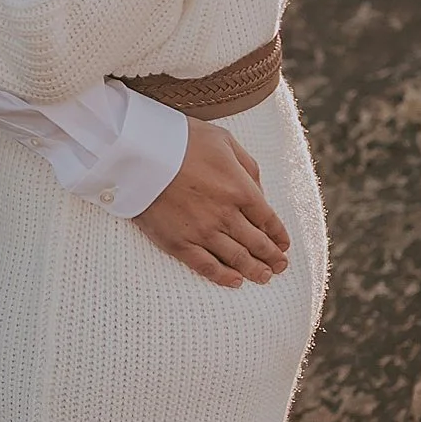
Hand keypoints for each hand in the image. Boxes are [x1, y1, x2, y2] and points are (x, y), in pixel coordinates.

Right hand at [133, 118, 291, 287]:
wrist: (137, 152)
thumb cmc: (180, 139)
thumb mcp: (223, 139)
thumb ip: (247, 165)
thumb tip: (259, 191)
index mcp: (239, 188)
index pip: (268, 219)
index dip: (278, 235)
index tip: (283, 245)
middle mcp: (226, 214)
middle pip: (257, 243)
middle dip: (272, 257)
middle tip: (279, 266)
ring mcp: (202, 231)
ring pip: (236, 258)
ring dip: (255, 270)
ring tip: (264, 277)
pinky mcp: (179, 243)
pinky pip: (206, 266)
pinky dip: (223, 277)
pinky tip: (234, 282)